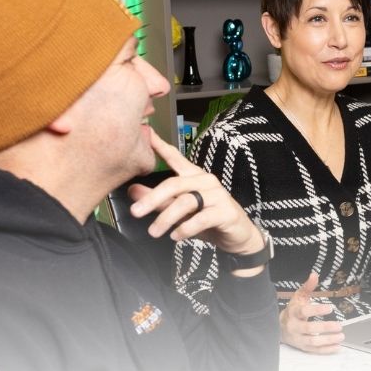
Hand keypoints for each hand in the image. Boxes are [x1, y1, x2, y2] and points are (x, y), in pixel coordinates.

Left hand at [128, 132, 264, 268]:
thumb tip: (132, 191)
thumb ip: (158, 201)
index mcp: (194, 177)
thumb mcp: (179, 211)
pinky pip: (201, 219)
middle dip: (153, 198)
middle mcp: (206, 181)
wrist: (238, 236)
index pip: (176, 158)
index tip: (146, 134)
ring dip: (166, 218)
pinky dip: (185, 228)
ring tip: (154, 232)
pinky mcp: (226, 212)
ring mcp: (218, 195)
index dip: (160, 146)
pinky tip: (176, 236)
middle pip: (175, 184)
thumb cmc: (207, 220)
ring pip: (186, 202)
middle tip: (135, 212)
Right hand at [279, 272, 344, 353]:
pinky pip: (315, 350)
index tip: (330, 308)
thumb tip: (314, 274)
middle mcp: (294, 327)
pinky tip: (338, 346)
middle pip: (309, 329)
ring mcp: (298, 338)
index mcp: (294, 313)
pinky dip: (326, 350)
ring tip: (341, 336)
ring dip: (328, 340)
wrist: (280, 327)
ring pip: (313, 342)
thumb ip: (308, 287)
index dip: (317, 310)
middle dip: (325, 327)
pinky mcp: (302, 347)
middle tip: (339, 325)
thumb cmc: (293, 310)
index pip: (304, 312)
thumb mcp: (299, 297)